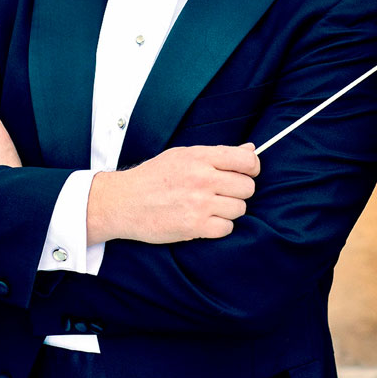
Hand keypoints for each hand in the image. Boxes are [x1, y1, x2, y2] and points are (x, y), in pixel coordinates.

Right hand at [87, 143, 259, 244]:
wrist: (124, 202)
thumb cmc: (154, 177)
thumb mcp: (183, 155)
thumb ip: (218, 153)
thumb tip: (251, 149)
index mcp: (200, 157)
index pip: (247, 160)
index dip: (252, 168)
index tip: (246, 173)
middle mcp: (202, 178)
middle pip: (247, 187)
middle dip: (239, 191)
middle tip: (224, 193)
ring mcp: (199, 203)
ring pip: (239, 209)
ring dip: (229, 210)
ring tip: (211, 207)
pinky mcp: (194, 226)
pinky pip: (227, 228)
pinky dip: (220, 227)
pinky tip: (206, 220)